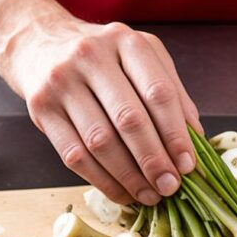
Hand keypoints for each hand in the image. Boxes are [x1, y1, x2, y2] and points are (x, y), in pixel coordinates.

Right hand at [0, 18, 202, 204]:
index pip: (158, 93)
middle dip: (154, 160)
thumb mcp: (142, 60)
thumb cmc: (104, 60)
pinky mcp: (40, 108)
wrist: (39, 44)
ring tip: (150, 195)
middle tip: (170, 187)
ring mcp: (61, 81)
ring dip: (129, 176)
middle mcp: (91, 56)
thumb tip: (197, 141)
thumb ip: (172, 94)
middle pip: (129, 119)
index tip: (188, 165)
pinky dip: (103, 181)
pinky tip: (122, 192)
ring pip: (100, 142)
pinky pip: (74, 155)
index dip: (176, 134)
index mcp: (126, 42)